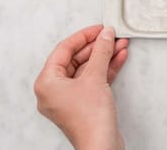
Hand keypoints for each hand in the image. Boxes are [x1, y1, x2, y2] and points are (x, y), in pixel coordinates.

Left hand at [34, 25, 129, 149]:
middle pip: (76, 59)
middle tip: (111, 36)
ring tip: (119, 44)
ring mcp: (69, 98)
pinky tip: (118, 58)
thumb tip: (105, 36)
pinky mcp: (83, 104)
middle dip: (97, 47)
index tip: (98, 29)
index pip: (63, 50)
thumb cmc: (89, 120)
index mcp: (47, 83)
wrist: (101, 145)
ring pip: (87, 69)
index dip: (83, 36)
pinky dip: (105, 69)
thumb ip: (101, 52)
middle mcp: (54, 91)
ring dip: (104, 56)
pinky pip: (93, 80)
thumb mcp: (95, 77)